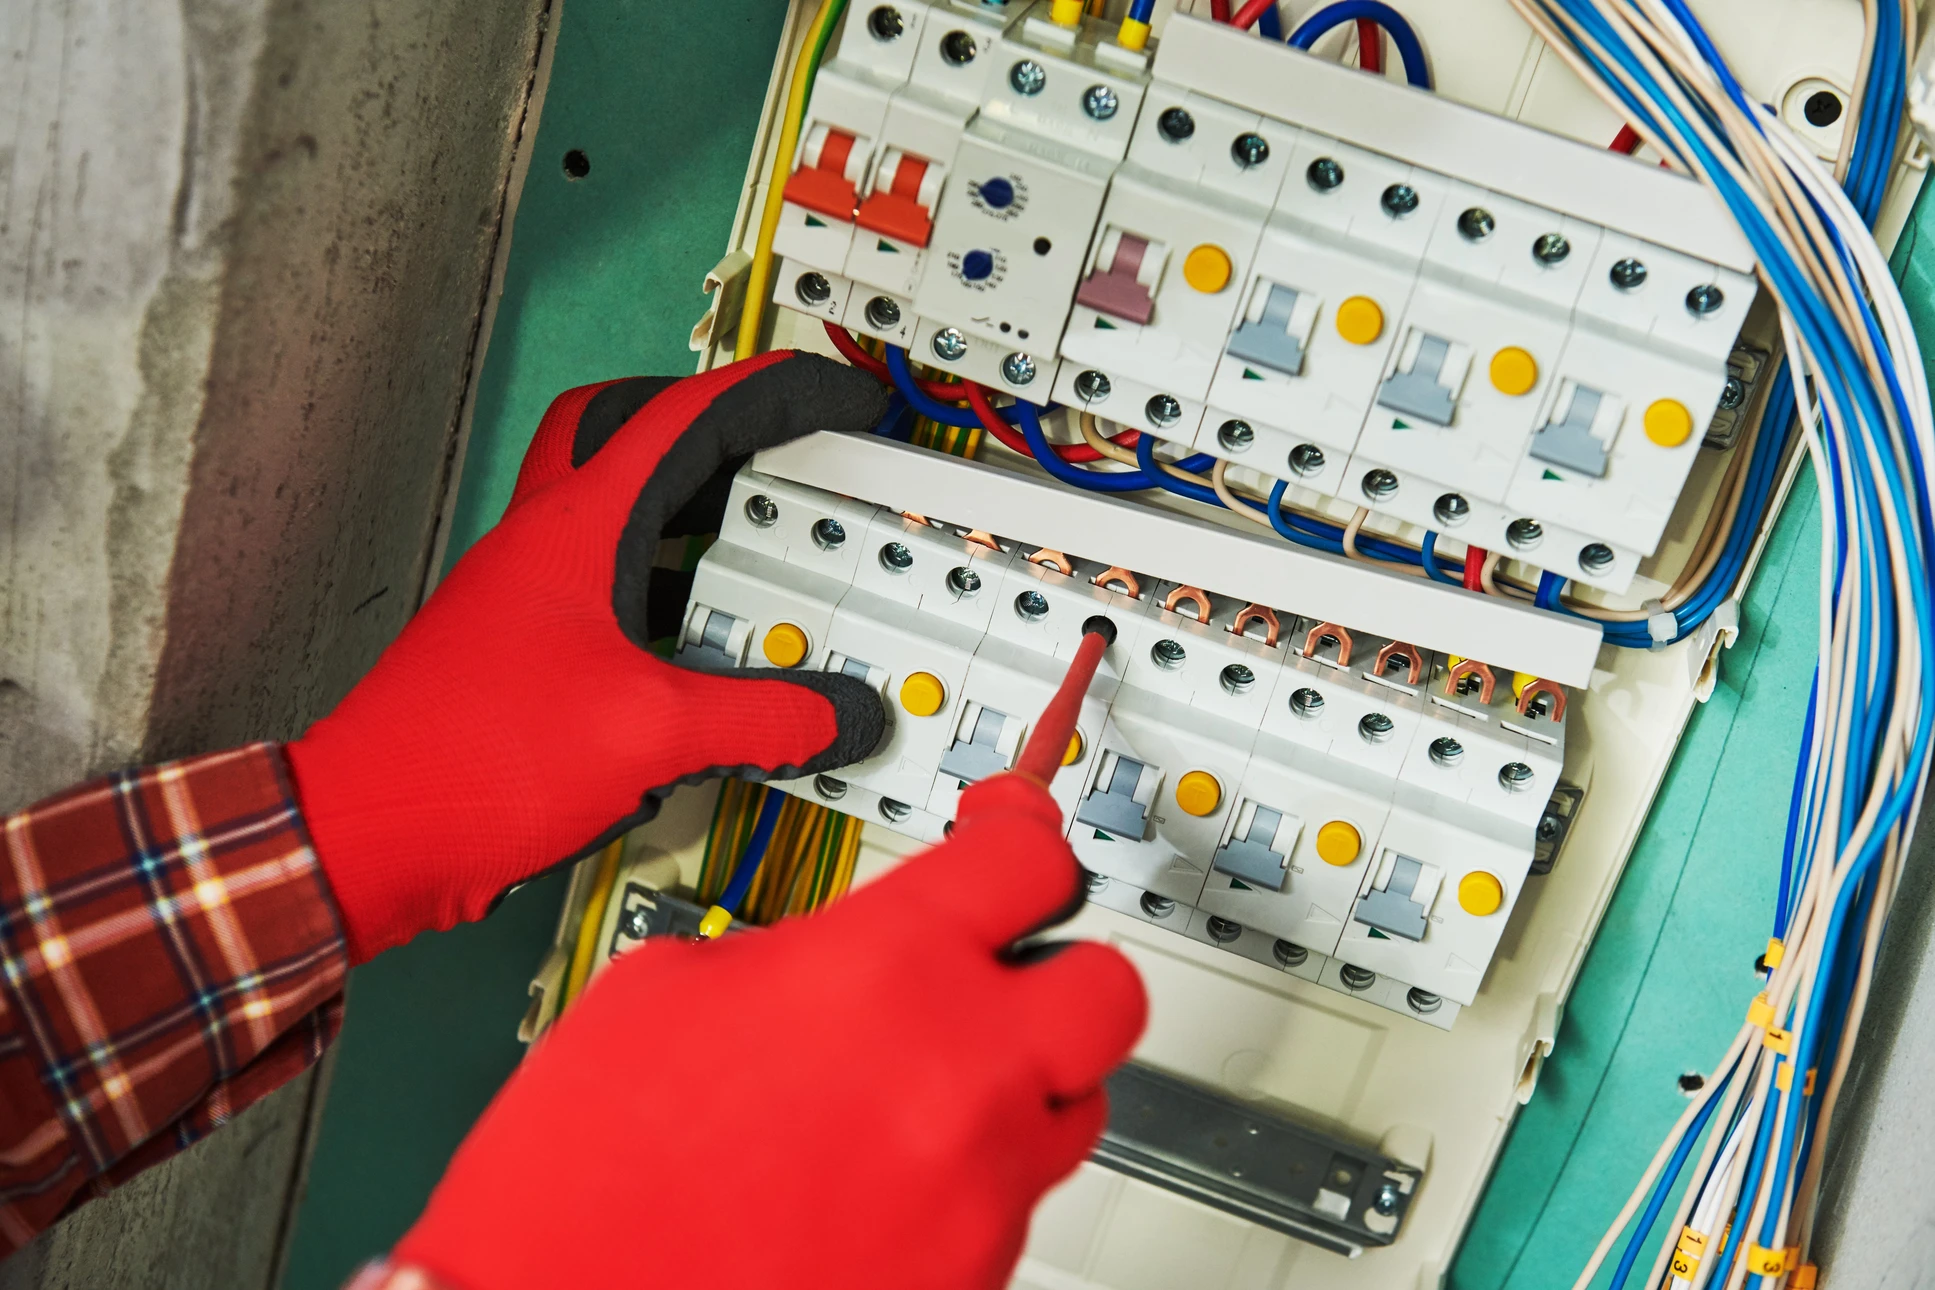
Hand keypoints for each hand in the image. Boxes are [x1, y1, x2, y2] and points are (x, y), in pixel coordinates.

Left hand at [286, 353, 889, 960]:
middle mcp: (543, 544)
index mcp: (577, 527)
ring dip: (684, 516)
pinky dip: (661, 596)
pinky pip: (604, 591)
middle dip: (706, 424)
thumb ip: (762, 719)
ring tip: (754, 550)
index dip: (773, 395)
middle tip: (768, 447)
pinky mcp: (518, 652)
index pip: (687, 418)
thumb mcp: (652, 735)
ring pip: (613, 512)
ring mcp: (524, 596)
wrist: (369, 835)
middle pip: (625, 430)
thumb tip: (839, 714)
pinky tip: (701, 652)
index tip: (831, 396)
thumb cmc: (477, 760)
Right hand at [391, 774, 1147, 1289]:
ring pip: (1075, 1107)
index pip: (1029, 860)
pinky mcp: (974, 1278)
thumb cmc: (580, 1179)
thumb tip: (846, 953)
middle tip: (1002, 975)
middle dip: (1059, 971)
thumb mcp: (669, 990)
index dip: (1024, 839)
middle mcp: (958, 1073)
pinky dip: (968, 1183)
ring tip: (921, 1098)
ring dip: (1017, 1086)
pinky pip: (1015, 1206)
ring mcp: (977, 1188)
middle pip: (1108, 988)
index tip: (1018, 842)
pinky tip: (881, 1184)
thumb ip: (800, 949)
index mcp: (880, 968)